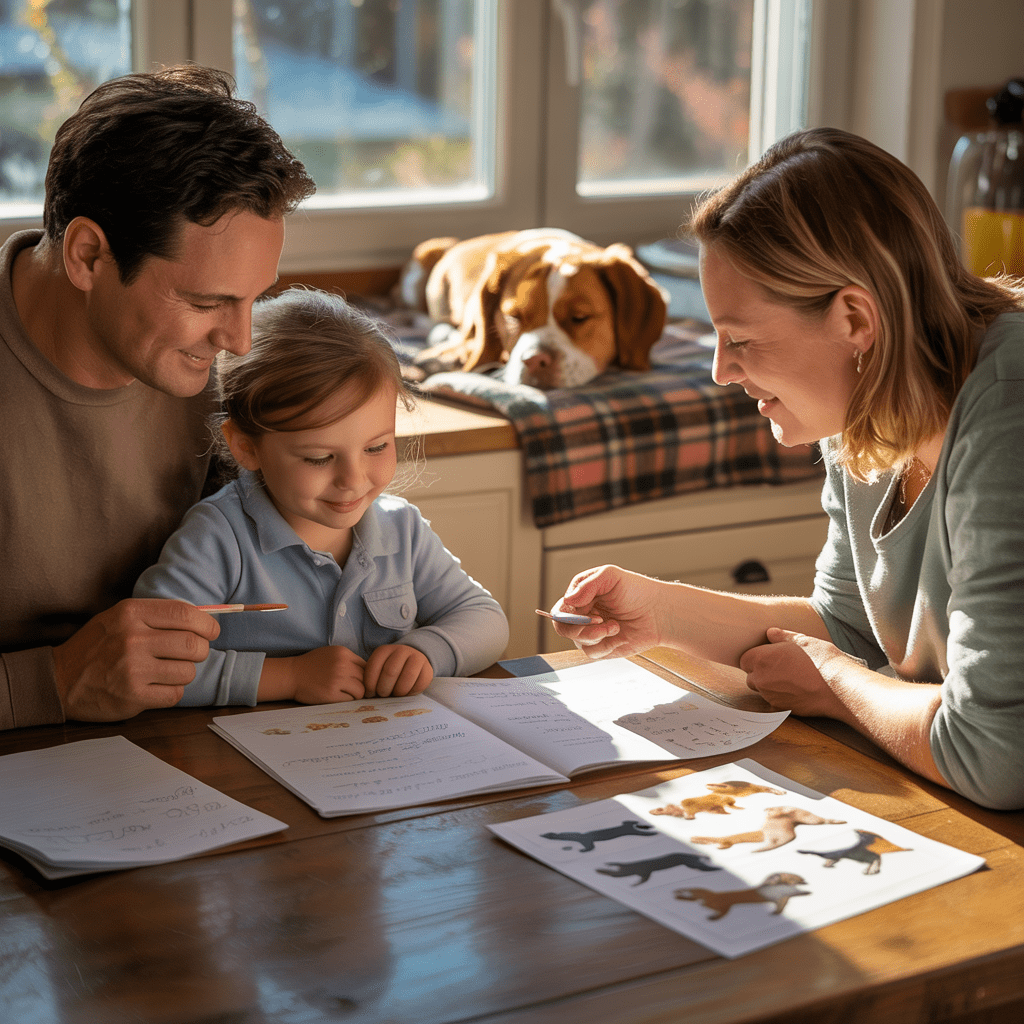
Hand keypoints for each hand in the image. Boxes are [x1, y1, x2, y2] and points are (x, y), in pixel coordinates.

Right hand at [52, 599, 219, 721]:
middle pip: (193, 645)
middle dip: (200, 650)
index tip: (211, 631)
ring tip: (168, 670)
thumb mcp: (120, 618)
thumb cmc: (96, 647)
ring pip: (188, 671)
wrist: (60, 680)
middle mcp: (132, 639)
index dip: (206, 624)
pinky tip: (158, 686)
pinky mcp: (133, 696)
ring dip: (185, 673)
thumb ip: (156, 615)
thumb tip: (203, 618)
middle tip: (193, 654)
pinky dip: (173, 691)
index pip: (185, 614)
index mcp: (131, 614)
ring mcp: (133, 669)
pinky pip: (175, 694)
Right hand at [273, 646, 366, 704]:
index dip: (364, 675)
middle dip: (362, 685)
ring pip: (361, 691)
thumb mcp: (331, 654)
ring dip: (355, 694)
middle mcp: (342, 664)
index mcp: (344, 653)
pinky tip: (337, 697)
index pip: (366, 666)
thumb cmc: (312, 665)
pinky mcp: (331, 694)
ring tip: (345, 693)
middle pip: (366, 679)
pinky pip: (350, 700)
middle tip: (353, 690)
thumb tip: (369, 673)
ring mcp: (337, 679)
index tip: (358, 681)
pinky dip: (347, 700)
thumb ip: (349, 660)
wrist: (292, 675)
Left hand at [363, 645, 432, 696]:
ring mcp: (416, 658)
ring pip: (407, 677)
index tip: (370, 693)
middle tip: (383, 695)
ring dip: (398, 691)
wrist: (412, 660)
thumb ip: (371, 678)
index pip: (374, 666)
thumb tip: (365, 695)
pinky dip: (412, 692)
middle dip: (384, 689)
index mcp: (384, 650)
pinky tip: (406, 693)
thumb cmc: (390, 670)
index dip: (370, 684)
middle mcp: (401, 650)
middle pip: (390, 672)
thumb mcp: (378, 669)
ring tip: (394, 695)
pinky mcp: (428, 668)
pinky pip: (420, 683)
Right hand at [549, 564, 663, 659]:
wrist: (659, 613)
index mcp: (581, 597)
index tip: (586, 611)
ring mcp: (592, 632)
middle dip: (580, 627)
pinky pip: (592, 653)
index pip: (561, 609)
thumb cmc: (637, 591)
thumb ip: (586, 585)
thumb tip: (568, 600)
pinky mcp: (602, 647)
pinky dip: (605, 646)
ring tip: (615, 626)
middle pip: (563, 628)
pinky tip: (618, 635)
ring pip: (578, 642)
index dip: (568, 614)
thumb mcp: (610, 576)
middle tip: (600, 620)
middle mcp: (583, 615)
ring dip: (597, 635)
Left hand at [740, 627, 857, 718]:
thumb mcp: (802, 641)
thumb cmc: (821, 661)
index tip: (767, 658)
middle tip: (781, 668)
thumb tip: (771, 632)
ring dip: (770, 686)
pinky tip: (796, 692)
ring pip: (762, 691)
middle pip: (751, 676)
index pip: (745, 660)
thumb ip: (782, 637)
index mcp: (761, 659)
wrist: (838, 687)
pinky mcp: (781, 709)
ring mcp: (770, 696)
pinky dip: (781, 699)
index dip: (755, 659)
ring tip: (792, 679)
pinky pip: (774, 703)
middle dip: (761, 673)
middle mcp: (761, 679)